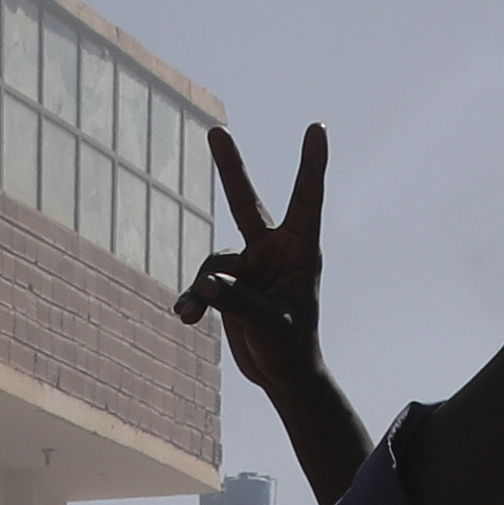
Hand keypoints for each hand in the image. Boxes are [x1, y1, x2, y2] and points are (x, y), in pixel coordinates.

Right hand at [174, 120, 325, 382]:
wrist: (283, 376)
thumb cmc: (293, 349)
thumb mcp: (272, 325)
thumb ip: (240, 302)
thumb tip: (206, 283)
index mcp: (300, 250)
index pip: (306, 199)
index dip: (311, 164)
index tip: (318, 128)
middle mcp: (273, 251)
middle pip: (246, 203)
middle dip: (230, 169)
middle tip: (217, 132)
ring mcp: (249, 266)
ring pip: (214, 262)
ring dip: (202, 288)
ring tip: (192, 313)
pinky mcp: (229, 285)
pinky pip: (202, 284)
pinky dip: (193, 299)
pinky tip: (185, 317)